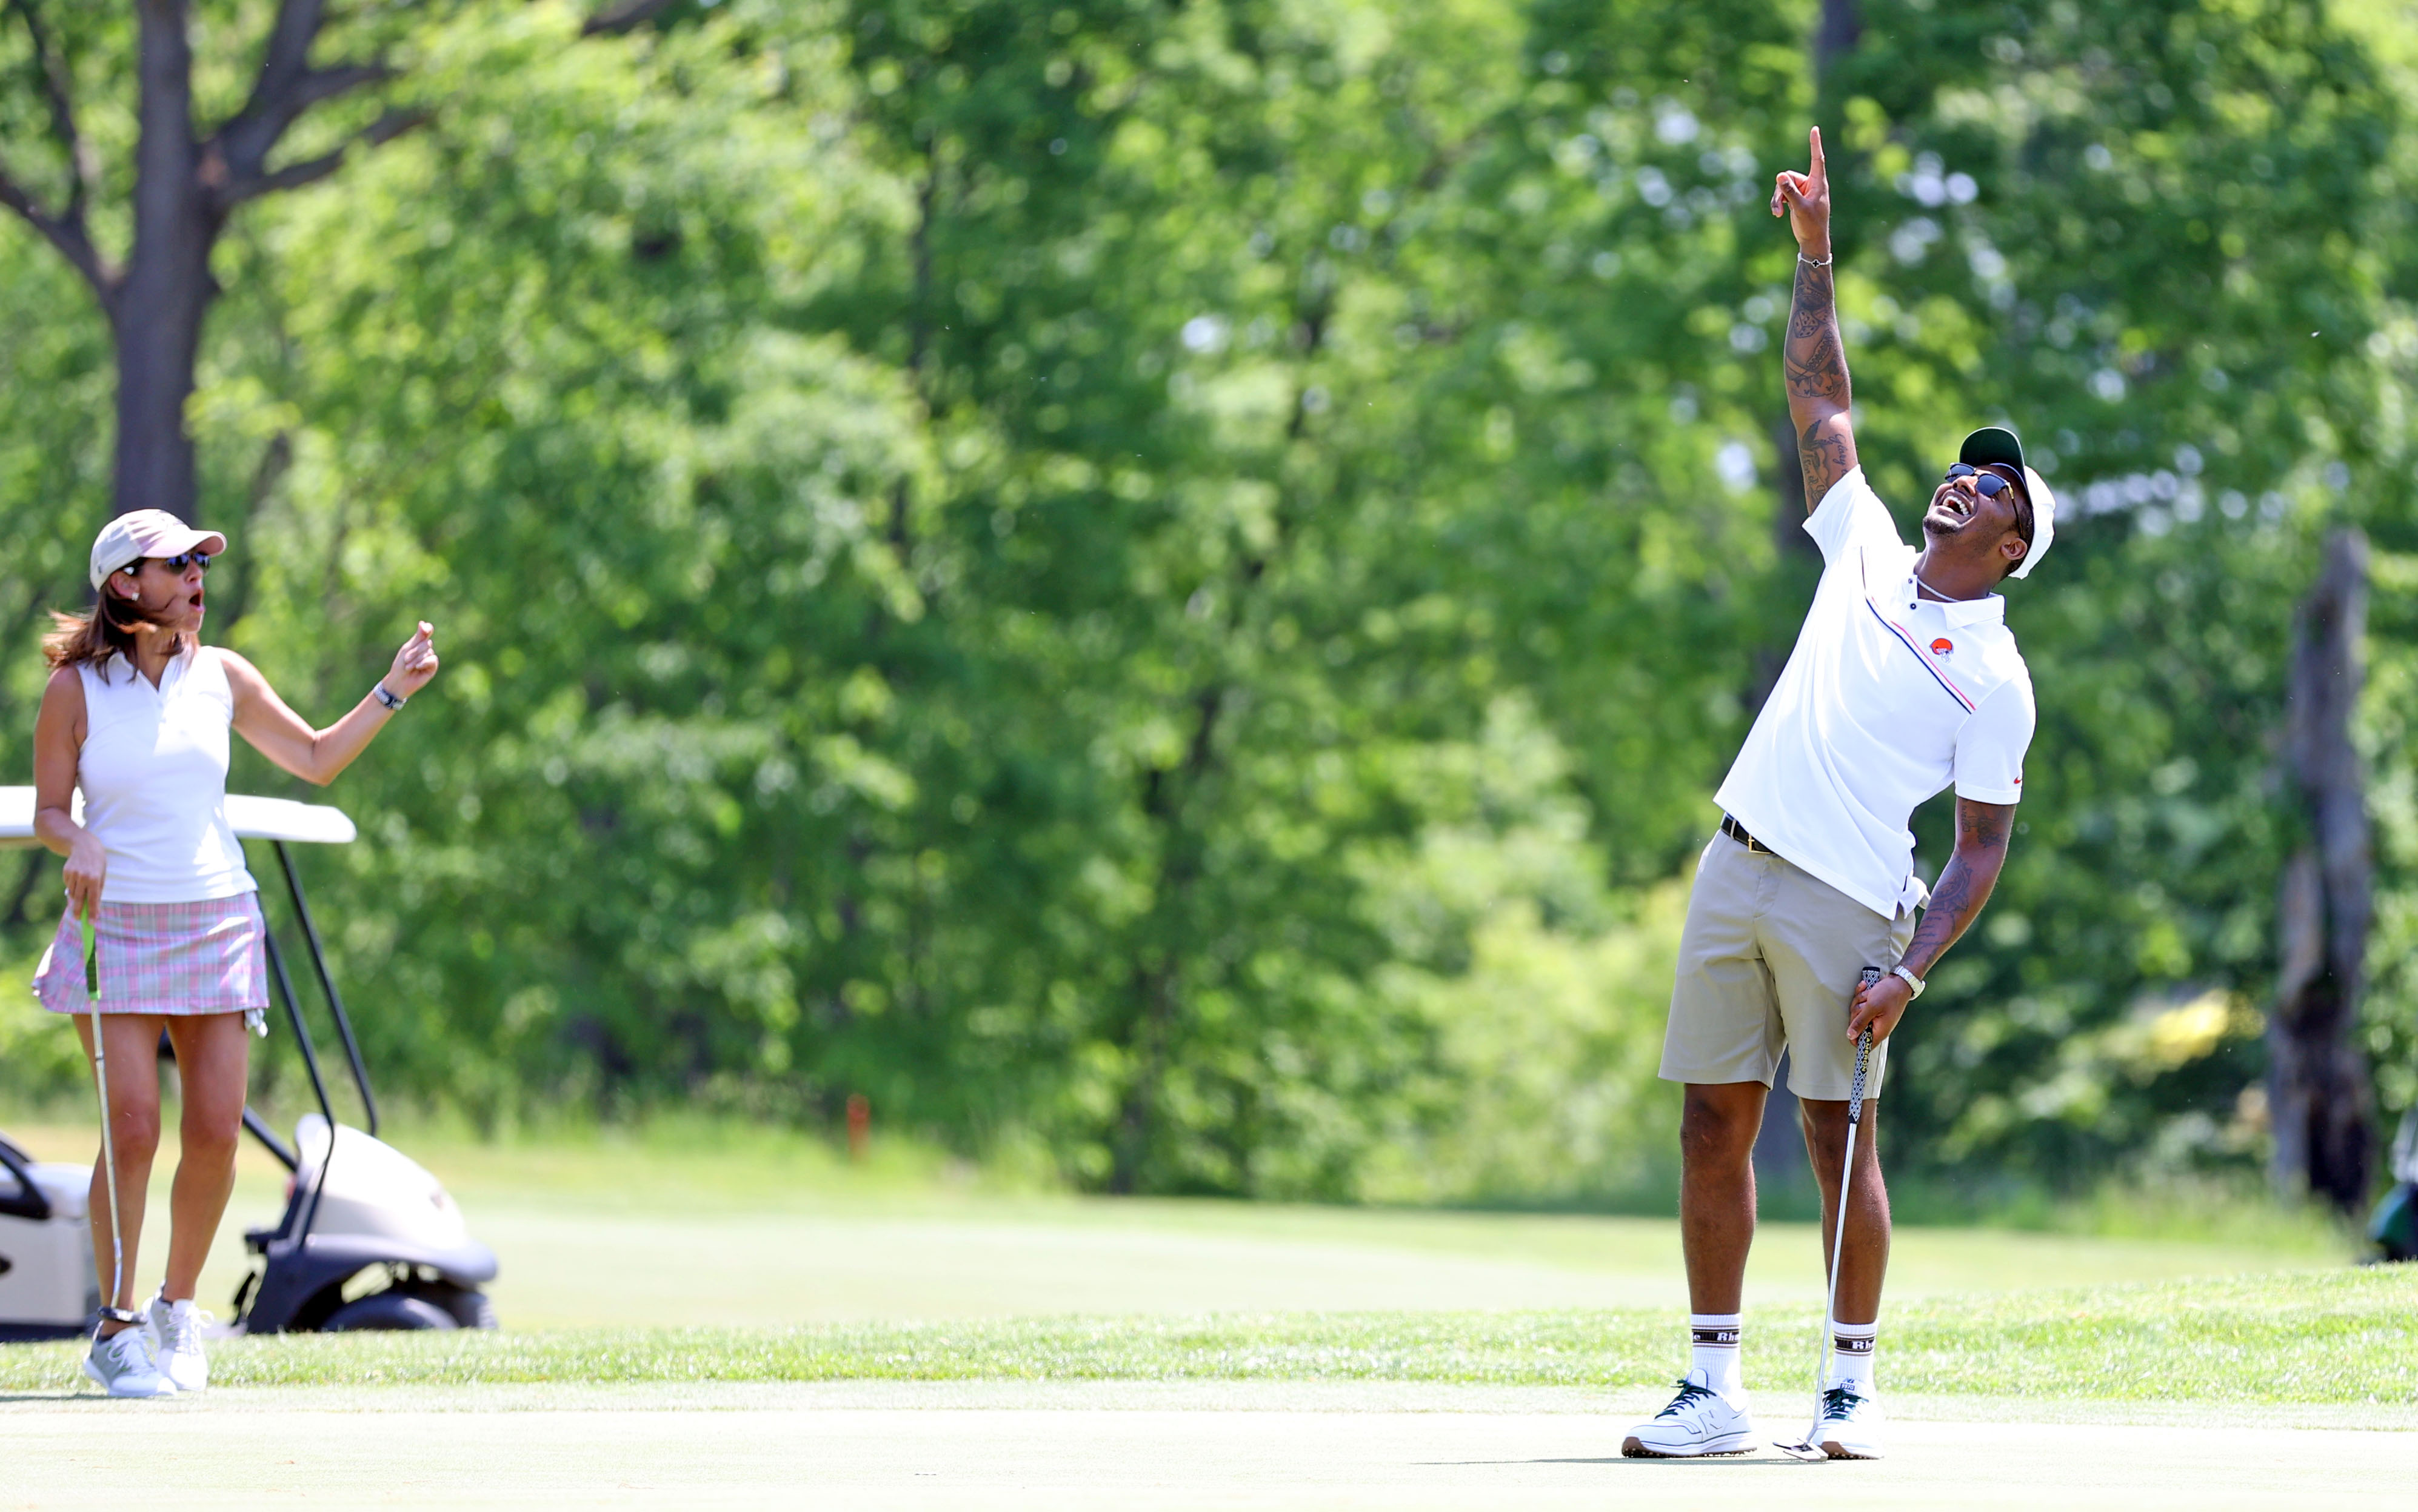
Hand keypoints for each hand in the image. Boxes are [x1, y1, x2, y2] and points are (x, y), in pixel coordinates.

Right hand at [61, 831, 105, 916]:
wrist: (84, 845)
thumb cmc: (97, 863)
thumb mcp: (102, 875)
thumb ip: (97, 890)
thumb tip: (92, 906)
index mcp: (95, 879)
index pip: (94, 899)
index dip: (93, 911)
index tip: (92, 922)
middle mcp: (83, 877)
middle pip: (79, 899)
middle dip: (79, 911)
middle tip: (78, 919)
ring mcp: (73, 874)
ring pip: (72, 892)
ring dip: (76, 897)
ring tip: (80, 892)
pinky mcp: (66, 872)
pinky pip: (68, 885)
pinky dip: (72, 886)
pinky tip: (77, 878)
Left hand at [384, 622, 439, 698]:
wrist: (399, 681)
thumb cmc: (400, 665)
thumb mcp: (408, 648)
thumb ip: (418, 637)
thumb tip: (423, 623)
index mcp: (418, 643)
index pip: (427, 632)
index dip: (427, 629)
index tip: (424, 628)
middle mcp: (425, 650)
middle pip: (426, 643)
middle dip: (415, 651)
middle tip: (406, 660)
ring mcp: (429, 658)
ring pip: (428, 652)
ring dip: (416, 659)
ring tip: (409, 667)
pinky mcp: (433, 667)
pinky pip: (433, 659)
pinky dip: (424, 663)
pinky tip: (418, 668)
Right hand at [1770, 125, 1831, 256]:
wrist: (1812, 241)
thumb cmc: (1811, 225)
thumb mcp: (1799, 207)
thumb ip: (1789, 191)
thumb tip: (1779, 175)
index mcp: (1818, 183)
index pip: (1817, 159)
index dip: (1815, 144)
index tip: (1815, 129)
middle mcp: (1811, 184)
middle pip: (1789, 177)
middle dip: (1781, 191)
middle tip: (1779, 207)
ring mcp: (1802, 191)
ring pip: (1783, 186)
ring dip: (1777, 199)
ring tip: (1778, 214)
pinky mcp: (1796, 198)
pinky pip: (1782, 194)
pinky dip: (1778, 203)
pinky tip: (1778, 215)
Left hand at [1847, 970, 1912, 1044]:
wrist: (1899, 981)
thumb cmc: (1890, 993)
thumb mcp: (1872, 1007)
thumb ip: (1860, 1022)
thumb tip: (1851, 1035)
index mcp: (1879, 1030)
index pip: (1864, 1044)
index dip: (1854, 1037)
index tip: (1851, 1026)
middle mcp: (1877, 1026)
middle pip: (1857, 1025)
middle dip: (1857, 1012)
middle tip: (1864, 1004)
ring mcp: (1875, 1017)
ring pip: (1857, 1013)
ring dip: (1860, 1001)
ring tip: (1869, 996)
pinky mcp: (1873, 1009)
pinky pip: (1861, 1004)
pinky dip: (1862, 996)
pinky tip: (1867, 990)